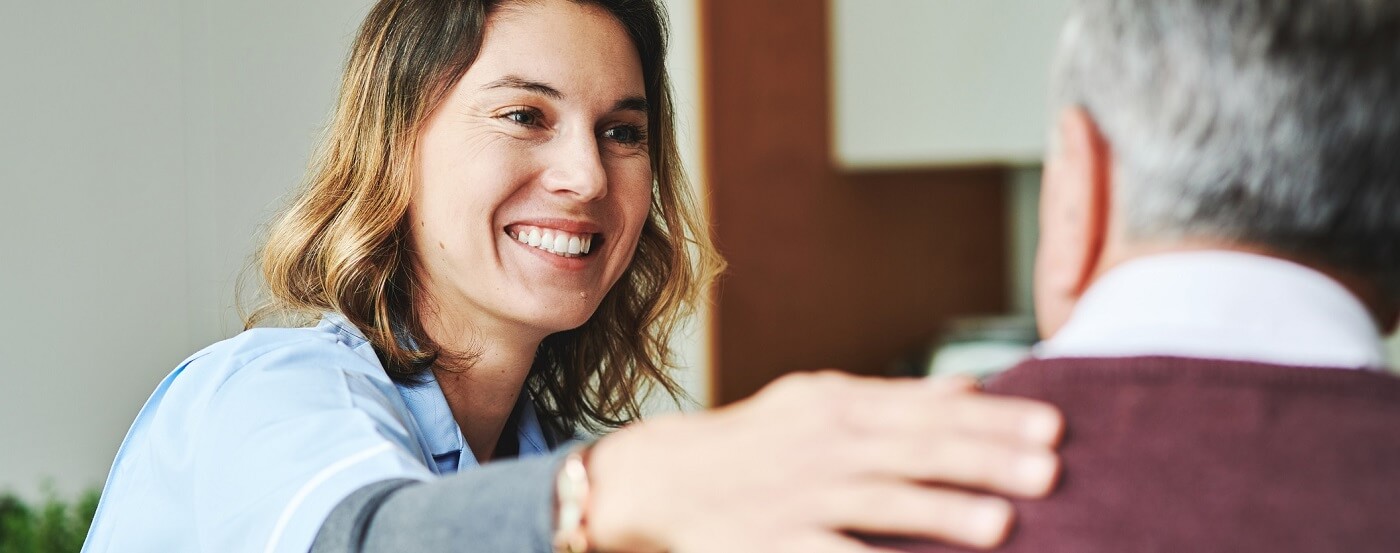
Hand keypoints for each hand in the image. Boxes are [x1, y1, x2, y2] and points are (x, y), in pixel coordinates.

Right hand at [585, 371, 1063, 552]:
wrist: (661, 478)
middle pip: (916, 450)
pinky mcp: (774, 544)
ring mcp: (799, 496)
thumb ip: (897, 396)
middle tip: (1052, 470)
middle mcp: (824, 446)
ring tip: (1002, 525)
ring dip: (943, 512)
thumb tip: (977, 386)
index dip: (994, 418)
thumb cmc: (754, 440)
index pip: (930, 408)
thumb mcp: (818, 399)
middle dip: (986, 459)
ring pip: (881, 502)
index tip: (1053, 426)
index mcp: (840, 405)